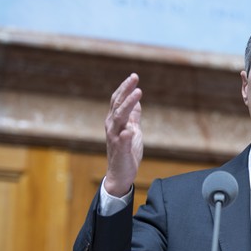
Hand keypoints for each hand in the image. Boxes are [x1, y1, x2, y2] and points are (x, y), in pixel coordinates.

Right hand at [104, 73, 142, 196]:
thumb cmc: (127, 151)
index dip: (125, 88)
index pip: (118, 100)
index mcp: (115, 121)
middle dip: (126, 90)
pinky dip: (124, 135)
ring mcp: (115, 138)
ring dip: (128, 105)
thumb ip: (133, 116)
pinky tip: (129, 130)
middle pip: (118, 104)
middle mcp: (112, 126)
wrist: (121, 174)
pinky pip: (121, 141)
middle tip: (135, 78)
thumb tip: (137, 101)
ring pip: (119, 118)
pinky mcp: (120, 150)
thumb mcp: (133, 130)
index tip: (134, 76)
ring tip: (137, 95)